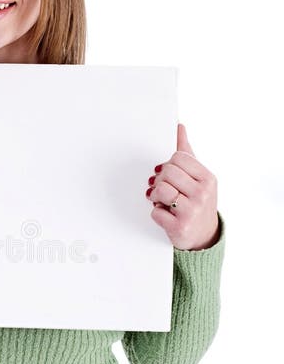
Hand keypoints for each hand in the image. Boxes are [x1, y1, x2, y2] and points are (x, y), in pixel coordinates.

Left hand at [146, 124, 219, 250]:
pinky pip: (155, 211)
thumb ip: (187, 152)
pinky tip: (166, 215)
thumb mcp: (198, 177)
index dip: (169, 166)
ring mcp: (192, 211)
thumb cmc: (197, 202)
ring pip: (160, 190)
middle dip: (161, 181)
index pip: (178, 158)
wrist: (203, 236)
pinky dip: (157, 213)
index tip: (172, 176)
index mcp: (207, 178)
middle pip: (167, 172)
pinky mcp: (179, 226)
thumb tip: (179, 126)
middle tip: (166, 190)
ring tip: (164, 202)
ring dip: (156, 197)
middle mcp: (203, 193)